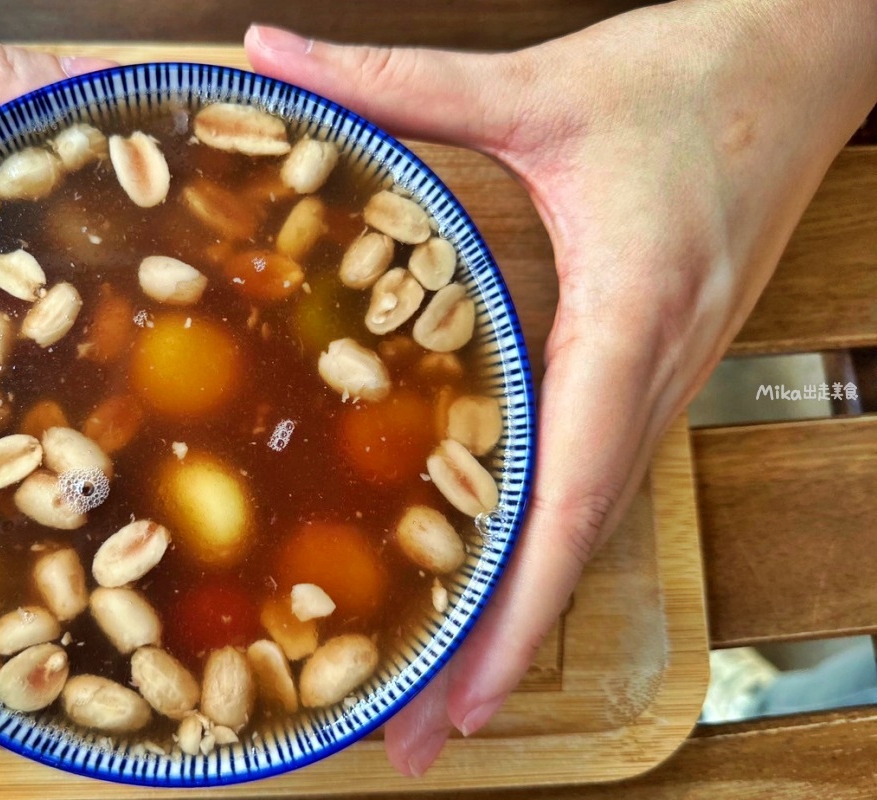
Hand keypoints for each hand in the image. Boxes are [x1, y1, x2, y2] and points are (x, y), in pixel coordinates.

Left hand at [245, 0, 876, 774]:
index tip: (458, 699)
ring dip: (519, 615)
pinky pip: (594, 477)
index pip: (572, 493)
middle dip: (498, 652)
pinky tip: (489, 576)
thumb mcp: (536, 84)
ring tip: (437, 691)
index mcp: (630, 317)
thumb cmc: (696, 74)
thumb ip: (397, 80)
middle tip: (412, 738)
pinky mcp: (652, 366)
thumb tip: (268, 54)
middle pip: (574, 543)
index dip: (516, 607)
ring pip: (588, 524)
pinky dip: (542, 548)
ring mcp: (663, 379)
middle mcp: (655, 373)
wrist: (813, 54)